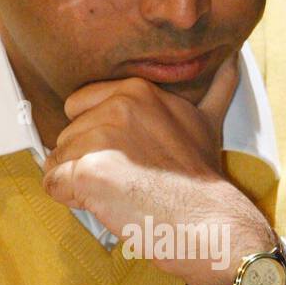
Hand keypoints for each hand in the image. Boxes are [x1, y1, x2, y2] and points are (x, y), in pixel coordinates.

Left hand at [41, 53, 274, 284]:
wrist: (209, 222)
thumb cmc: (202, 180)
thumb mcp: (206, 122)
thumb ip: (213, 90)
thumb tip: (232, 62)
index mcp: (136, 90)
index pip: (79, 105)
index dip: (96, 137)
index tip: (127, 157)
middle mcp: (117, 107)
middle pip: (66, 134)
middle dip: (86, 160)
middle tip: (127, 178)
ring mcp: (101, 138)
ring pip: (58, 160)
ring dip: (80, 183)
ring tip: (121, 193)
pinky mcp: (88, 172)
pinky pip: (53, 184)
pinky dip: (72, 200)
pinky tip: (106, 203)